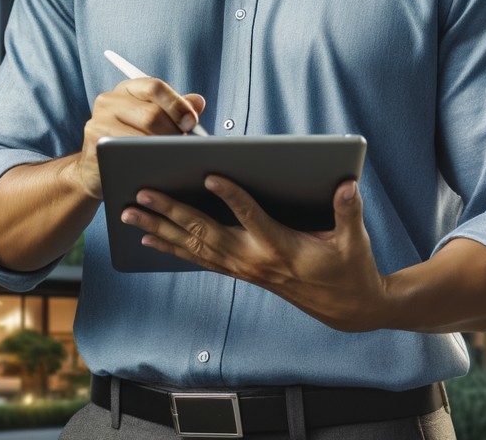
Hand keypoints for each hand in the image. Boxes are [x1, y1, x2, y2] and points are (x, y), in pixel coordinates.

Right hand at [67, 79, 204, 201]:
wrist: (95, 171)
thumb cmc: (129, 144)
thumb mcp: (152, 122)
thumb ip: (174, 110)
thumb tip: (198, 102)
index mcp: (127, 90)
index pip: (154, 86)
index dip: (176, 104)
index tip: (191, 122)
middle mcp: (109, 100)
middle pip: (152, 114)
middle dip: (173, 134)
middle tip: (182, 149)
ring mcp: (98, 121)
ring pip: (141, 135)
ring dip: (162, 151)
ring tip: (171, 160)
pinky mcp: (94, 144)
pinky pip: (127, 153)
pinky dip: (145, 162)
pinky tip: (153, 168)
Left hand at [120, 177, 391, 331]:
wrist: (348, 309)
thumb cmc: (351, 268)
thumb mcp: (354, 241)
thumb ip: (348, 211)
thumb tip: (348, 184)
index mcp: (281, 246)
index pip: (251, 216)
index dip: (231, 196)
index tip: (209, 175)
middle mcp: (255, 259)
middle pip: (205, 232)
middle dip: (171, 211)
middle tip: (141, 193)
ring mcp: (244, 268)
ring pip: (194, 246)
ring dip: (160, 228)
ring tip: (130, 213)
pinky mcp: (240, 271)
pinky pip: (198, 258)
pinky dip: (172, 246)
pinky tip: (149, 237)